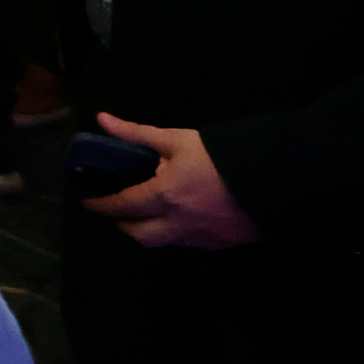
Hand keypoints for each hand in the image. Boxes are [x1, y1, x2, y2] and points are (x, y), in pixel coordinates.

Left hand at [81, 113, 259, 247]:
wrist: (274, 178)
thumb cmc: (221, 155)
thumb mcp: (177, 139)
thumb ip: (136, 133)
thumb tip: (103, 120)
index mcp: (164, 197)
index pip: (123, 205)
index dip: (101, 205)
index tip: (88, 202)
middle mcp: (179, 223)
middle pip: (141, 236)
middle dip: (124, 227)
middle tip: (118, 214)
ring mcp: (203, 236)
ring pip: (167, 243)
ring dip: (152, 232)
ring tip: (148, 215)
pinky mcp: (223, 242)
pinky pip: (191, 243)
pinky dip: (179, 234)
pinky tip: (181, 219)